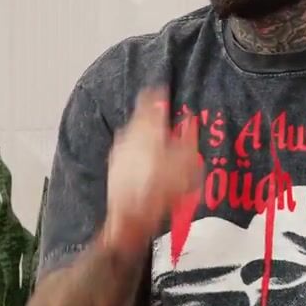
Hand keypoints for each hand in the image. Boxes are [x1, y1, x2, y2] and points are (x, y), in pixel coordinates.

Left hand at [104, 86, 200, 253]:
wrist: (130, 217)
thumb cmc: (160, 190)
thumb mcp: (186, 165)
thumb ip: (188, 140)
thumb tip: (191, 121)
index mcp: (148, 129)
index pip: (150, 101)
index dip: (157, 93)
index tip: (161, 88)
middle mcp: (129, 135)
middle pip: (140, 117)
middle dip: (150, 113)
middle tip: (160, 111)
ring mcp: (119, 151)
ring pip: (132, 132)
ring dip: (142, 131)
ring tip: (154, 135)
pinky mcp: (114, 167)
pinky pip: (126, 149)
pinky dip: (135, 148)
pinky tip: (142, 158)